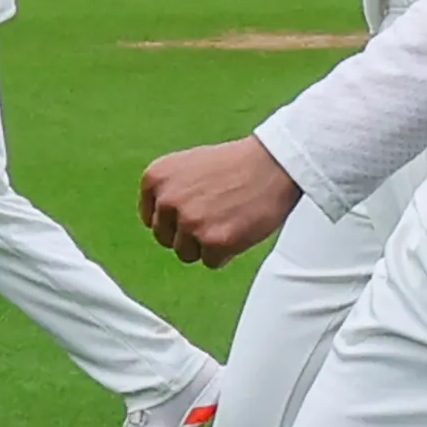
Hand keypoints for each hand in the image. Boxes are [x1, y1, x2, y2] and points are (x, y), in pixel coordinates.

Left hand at [139, 138, 300, 265]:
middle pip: (166, 239)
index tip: (197, 211)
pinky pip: (211, 262)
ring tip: (229, 221)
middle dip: (189, 234)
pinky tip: (239, 229)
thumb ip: (170, 190)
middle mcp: (167, 201)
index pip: (152, 219)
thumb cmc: (238, 164)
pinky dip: (227, 252)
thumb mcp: (190, 165)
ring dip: (207, 245)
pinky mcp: (213, 241)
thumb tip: (163, 220)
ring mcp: (190, 222)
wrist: (274, 164)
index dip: (176, 219)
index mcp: (156, 178)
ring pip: (186, 253)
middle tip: (216, 217)